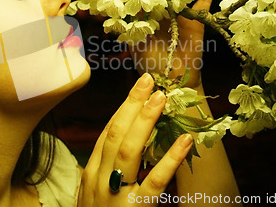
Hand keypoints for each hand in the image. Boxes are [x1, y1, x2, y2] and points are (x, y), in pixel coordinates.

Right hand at [77, 73, 192, 205]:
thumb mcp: (95, 194)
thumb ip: (107, 171)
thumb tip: (120, 146)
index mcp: (91, 173)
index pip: (107, 132)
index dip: (124, 107)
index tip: (139, 87)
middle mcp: (99, 179)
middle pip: (115, 133)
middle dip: (132, 104)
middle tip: (149, 80)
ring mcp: (115, 195)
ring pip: (128, 149)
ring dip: (145, 121)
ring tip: (160, 98)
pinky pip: (154, 182)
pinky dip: (169, 158)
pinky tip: (185, 141)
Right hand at [110, 0, 211, 89]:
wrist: (178, 79)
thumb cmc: (190, 53)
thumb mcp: (197, 26)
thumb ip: (199, 6)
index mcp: (167, 3)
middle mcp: (150, 9)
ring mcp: (136, 21)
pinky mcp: (127, 35)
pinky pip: (115, 21)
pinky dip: (105, 12)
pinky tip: (97, 0)